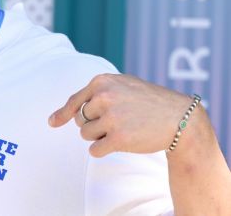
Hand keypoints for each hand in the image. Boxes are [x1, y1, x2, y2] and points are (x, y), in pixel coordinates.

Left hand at [48, 73, 194, 156]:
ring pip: (85, 135)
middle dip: (93, 124)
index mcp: (102, 81)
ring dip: (99, 137)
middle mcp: (103, 97)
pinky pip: (94, 149)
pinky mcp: (118, 137)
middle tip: (117, 122)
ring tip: (121, 129)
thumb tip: (67, 113)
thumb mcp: (122, 85)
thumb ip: (97, 92)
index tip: (52, 123)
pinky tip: (119, 143)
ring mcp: (111, 117)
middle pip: (79, 120)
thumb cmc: (147, 101)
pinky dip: (102, 150)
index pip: (74, 101)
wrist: (178, 117)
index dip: (62, 114)